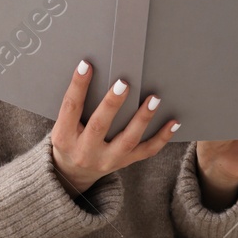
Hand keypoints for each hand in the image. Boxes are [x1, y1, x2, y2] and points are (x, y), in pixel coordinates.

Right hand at [51, 60, 177, 195]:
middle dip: (112, 104)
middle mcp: (85, 151)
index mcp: (64, 137)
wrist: (74, 172)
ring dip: (142, 118)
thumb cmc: (70, 139)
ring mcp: (107, 159)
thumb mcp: (64, 125)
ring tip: (154, 99)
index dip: (78, 86)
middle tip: (123, 83)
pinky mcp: (124, 162)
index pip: (71, 108)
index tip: (86, 65)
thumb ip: (76, 106)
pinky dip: (162, 137)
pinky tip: (173, 122)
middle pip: (99, 126)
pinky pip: (147, 151)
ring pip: (127, 139)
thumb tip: (94, 70)